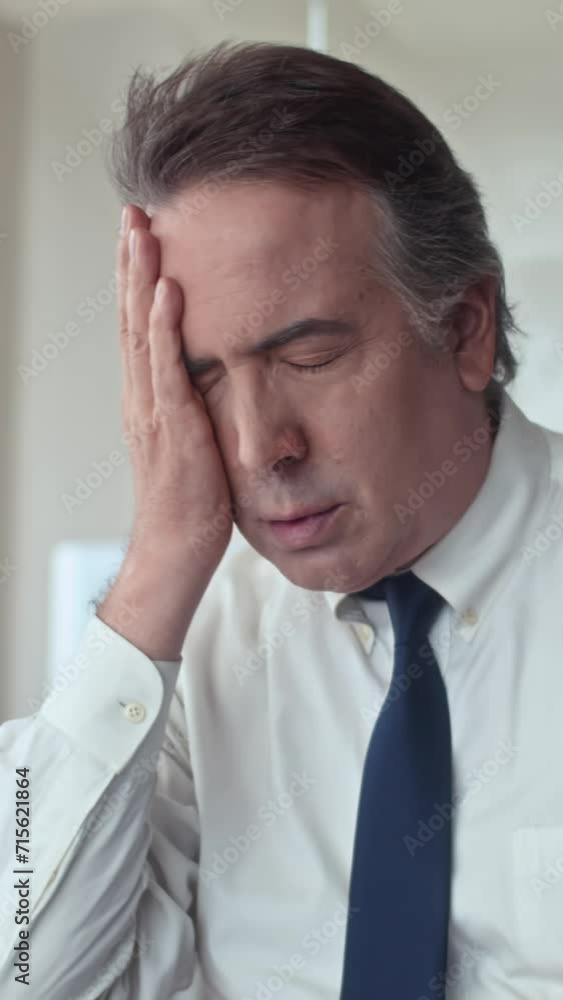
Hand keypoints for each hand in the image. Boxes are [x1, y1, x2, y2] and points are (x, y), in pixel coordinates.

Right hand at [120, 204, 232, 572]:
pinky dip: (166, 328)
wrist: (176, 548)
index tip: (142, 237)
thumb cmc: (190, 501)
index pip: (139, 327)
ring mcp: (153, 409)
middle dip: (132, 263)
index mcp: (147, 397)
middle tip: (134, 213)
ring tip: (142, 230)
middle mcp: (142, 395)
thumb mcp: (193, 442)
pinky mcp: (173, 427)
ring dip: (141, 278)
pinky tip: (169, 290)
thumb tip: (214, 378)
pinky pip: (167, 369)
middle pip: (132, 317)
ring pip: (141, 332)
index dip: (137, 281)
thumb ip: (194, 406)